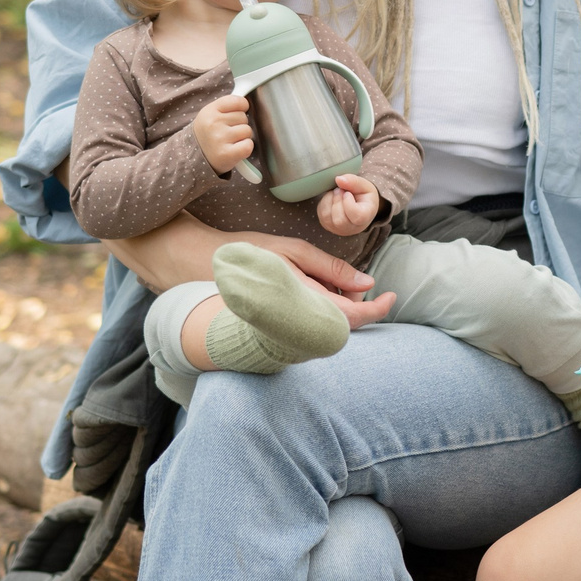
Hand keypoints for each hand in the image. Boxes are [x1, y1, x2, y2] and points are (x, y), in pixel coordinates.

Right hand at [103, 220, 394, 325]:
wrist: (188, 265)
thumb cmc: (239, 253)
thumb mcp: (288, 252)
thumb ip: (328, 269)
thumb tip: (367, 283)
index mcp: (297, 306)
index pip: (349, 319)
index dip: (376, 310)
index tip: (391, 296)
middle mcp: (288, 325)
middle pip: (339, 328)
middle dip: (360, 310)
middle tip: (370, 289)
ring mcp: (276, 329)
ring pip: (322, 327)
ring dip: (340, 311)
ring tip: (347, 289)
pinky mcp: (268, 327)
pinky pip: (304, 325)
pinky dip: (319, 312)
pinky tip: (320, 295)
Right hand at [193, 95, 253, 175]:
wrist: (196, 158)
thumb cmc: (209, 134)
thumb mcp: (210, 114)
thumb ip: (227, 106)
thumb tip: (247, 103)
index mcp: (209, 110)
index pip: (238, 101)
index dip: (241, 108)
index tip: (235, 115)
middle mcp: (213, 123)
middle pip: (243, 117)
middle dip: (239, 124)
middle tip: (228, 133)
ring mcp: (219, 139)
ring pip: (247, 131)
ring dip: (243, 137)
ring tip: (230, 142)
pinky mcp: (226, 154)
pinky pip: (248, 145)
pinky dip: (245, 148)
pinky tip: (235, 149)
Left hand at [316, 173, 379, 236]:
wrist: (360, 205)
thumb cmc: (364, 196)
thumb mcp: (364, 185)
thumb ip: (354, 181)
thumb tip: (338, 179)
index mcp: (366, 217)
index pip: (356, 216)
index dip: (348, 202)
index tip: (348, 193)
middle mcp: (352, 228)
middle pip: (339, 220)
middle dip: (337, 200)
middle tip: (341, 190)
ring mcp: (339, 229)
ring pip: (327, 217)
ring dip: (329, 200)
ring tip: (337, 193)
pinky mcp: (328, 226)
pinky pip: (321, 214)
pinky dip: (324, 203)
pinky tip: (332, 198)